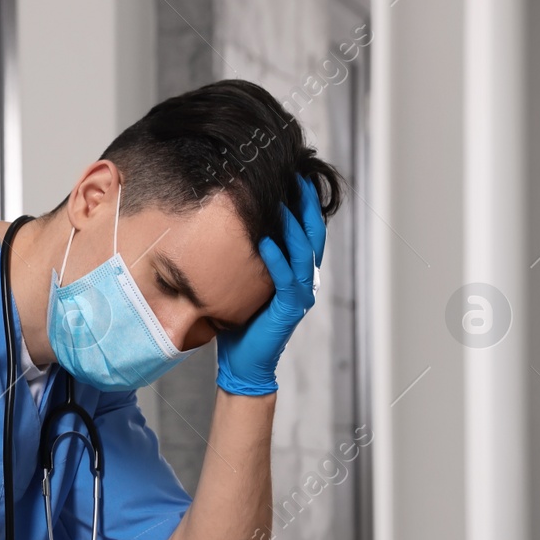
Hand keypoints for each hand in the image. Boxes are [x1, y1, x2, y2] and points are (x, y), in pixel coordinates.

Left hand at [215, 176, 327, 395]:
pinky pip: (287, 279)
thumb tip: (226, 227)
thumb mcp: (243, 282)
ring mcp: (301, 294)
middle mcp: (304, 279)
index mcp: (296, 271)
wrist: (242, 363)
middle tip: (296, 177)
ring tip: (283, 200)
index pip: (305, 230)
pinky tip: (266, 241)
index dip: (304, 204)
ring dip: (293, 226)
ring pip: (304, 252)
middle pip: (312, 234)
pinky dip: (277, 259)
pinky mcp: (290, 309)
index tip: (294, 176)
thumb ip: (245, 258)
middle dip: (306, 205)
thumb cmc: (239, 323)